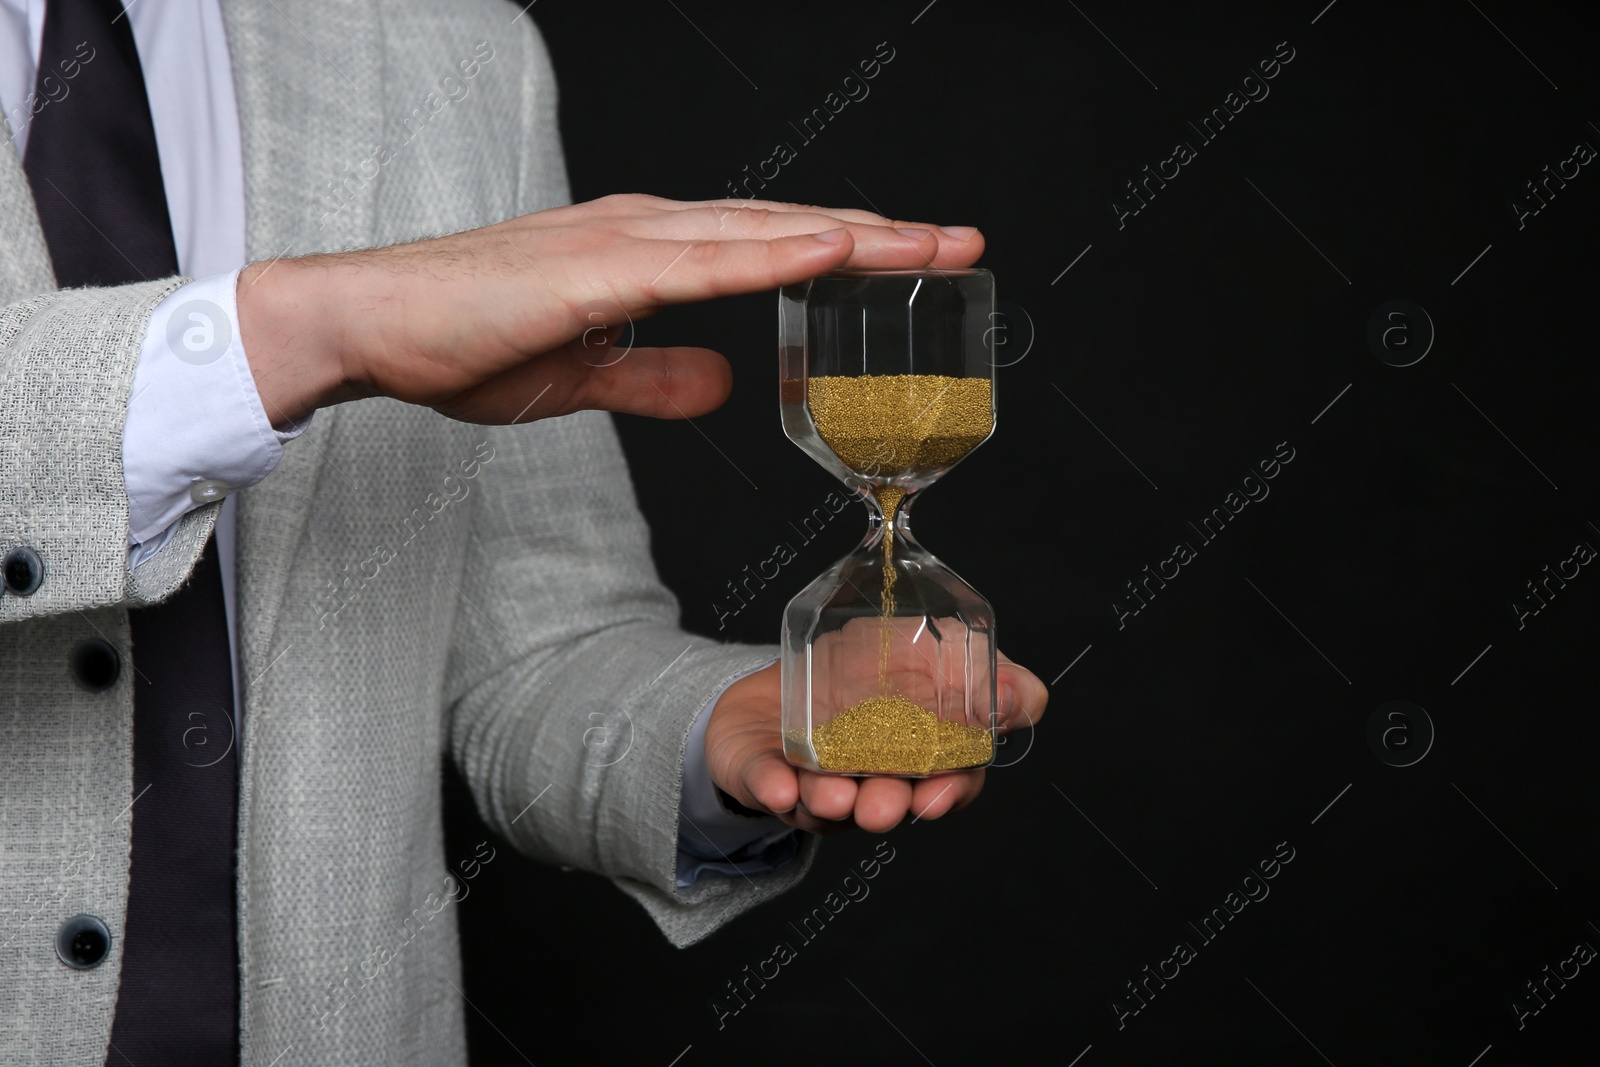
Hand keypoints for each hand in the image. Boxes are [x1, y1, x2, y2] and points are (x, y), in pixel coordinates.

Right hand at [236, 194, 983, 428]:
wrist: (364, 324)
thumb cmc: (458, 342)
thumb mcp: (584, 377)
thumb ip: (657, 376)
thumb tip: (728, 382)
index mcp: (647, 253)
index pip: (769, 249)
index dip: (848, 254)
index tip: (915, 265)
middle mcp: (647, 232)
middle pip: (786, 230)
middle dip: (880, 238)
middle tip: (962, 243)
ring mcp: (623, 241)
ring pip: (762, 234)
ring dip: (852, 237)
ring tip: (930, 243)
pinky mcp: (593, 267)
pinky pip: (702, 261)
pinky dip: (773, 253)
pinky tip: (833, 249)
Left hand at [704, 652, 1047, 834]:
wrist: (779, 681)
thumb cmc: (863, 673)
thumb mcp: (932, 655)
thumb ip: (983, 675)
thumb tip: (1024, 697)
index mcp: (916, 758)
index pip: (947, 783)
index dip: (949, 792)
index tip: (941, 795)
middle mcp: (867, 780)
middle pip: (885, 799)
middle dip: (886, 804)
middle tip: (882, 807)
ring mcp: (811, 778)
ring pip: (823, 800)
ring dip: (829, 801)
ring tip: (831, 795)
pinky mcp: (758, 768)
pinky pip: (762, 781)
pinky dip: (771, 785)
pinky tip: (778, 787)